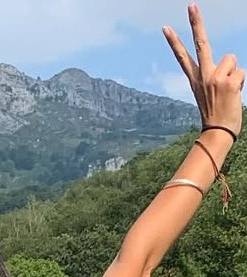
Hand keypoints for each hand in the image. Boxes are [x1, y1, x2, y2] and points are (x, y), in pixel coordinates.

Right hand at [163, 4, 244, 136]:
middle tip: (191, 5)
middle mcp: (204, 77)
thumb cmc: (216, 118)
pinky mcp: (229, 82)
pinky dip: (241, 83)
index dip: (174, 42)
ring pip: (231, 60)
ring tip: (229, 92)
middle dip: (196, 23)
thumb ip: (216, 77)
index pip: (183, 58)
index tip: (166, 27)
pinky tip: (233, 96)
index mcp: (196, 81)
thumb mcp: (212, 96)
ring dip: (235, 74)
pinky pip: (241, 73)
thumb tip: (230, 64)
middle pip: (201, 43)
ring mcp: (215, 78)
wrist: (218, 134)